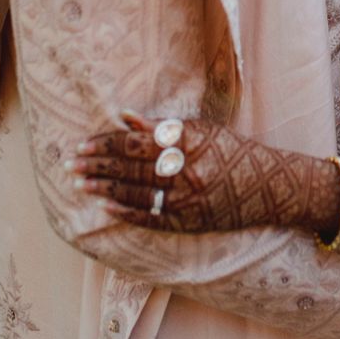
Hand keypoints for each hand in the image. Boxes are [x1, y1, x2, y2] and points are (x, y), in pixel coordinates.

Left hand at [69, 111, 339, 234]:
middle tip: (69, 162)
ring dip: (104, 187)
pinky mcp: (190, 221)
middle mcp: (187, 171)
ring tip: (78, 182)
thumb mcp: (203, 130)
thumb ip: (162, 126)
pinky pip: (151, 218)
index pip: (137, 142)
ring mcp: (188, 199)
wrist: (270, 187)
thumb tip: (125, 117)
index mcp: (189, 142)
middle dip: (98, 164)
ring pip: (136, 192)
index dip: (107, 142)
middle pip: (132, 167)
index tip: (83, 142)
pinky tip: (103, 206)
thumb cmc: (234, 151)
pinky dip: (126, 211)